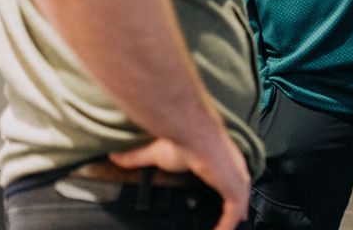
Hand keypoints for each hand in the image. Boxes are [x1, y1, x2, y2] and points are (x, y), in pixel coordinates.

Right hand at [110, 137, 250, 229]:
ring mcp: (237, 181)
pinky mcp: (235, 190)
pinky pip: (232, 216)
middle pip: (238, 196)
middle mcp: (235, 170)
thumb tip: (114, 157)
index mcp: (223, 161)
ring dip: (229, 223)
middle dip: (235, 213)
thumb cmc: (181, 140)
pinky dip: (225, 227)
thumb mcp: (157, 154)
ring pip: (237, 209)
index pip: (230, 181)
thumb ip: (138, 158)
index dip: (229, 195)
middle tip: (228, 225)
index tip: (227, 209)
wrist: (193, 133)